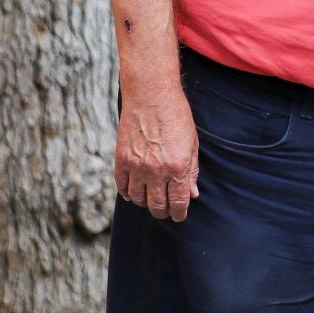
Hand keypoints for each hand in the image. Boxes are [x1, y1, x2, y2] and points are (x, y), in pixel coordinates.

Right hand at [114, 78, 200, 221]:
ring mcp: (136, 166)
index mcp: (177, 167)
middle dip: (163, 211)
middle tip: (165, 212)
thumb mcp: (192, 143)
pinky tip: (133, 193)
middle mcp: (156, 170)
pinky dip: (127, 193)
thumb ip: (192, 171)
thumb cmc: (176, 116)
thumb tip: (192, 194)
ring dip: (145, 204)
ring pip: (138, 199)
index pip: (177, 202)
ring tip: (151, 202)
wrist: (151, 96)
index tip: (179, 216)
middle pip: (157, 204)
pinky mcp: (121, 160)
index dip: (178, 213)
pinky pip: (122, 186)